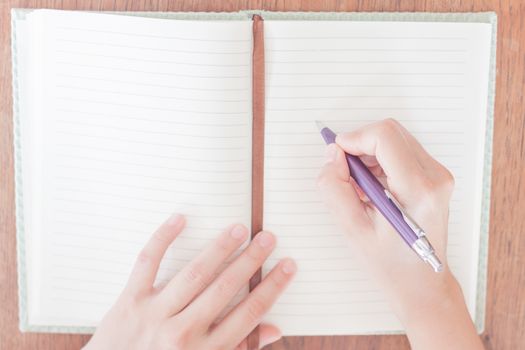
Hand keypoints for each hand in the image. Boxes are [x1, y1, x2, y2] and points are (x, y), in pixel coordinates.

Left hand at [83, 215, 295, 349]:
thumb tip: (274, 329)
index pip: (249, 314)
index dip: (272, 288)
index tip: (287, 265)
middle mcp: (183, 333)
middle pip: (225, 289)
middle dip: (250, 261)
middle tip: (268, 238)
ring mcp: (155, 315)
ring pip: (194, 274)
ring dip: (219, 248)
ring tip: (239, 229)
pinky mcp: (130, 301)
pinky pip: (147, 263)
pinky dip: (163, 238)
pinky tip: (181, 219)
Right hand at [317, 119, 483, 349]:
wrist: (422, 285)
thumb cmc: (390, 265)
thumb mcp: (352, 230)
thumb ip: (335, 188)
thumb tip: (333, 156)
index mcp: (418, 190)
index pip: (384, 137)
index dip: (354, 138)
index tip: (336, 154)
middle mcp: (435, 177)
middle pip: (390, 132)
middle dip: (360, 145)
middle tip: (344, 172)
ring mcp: (438, 176)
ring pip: (395, 139)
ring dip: (369, 154)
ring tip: (359, 187)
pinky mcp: (434, 177)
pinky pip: (401, 151)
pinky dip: (379, 161)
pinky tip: (372, 188)